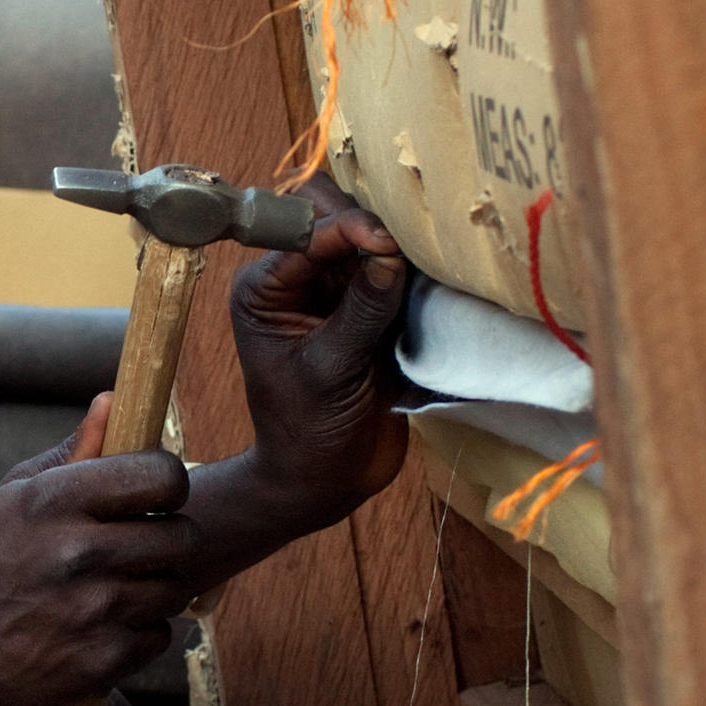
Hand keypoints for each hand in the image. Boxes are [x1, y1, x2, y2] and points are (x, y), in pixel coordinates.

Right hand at [0, 438, 197, 705]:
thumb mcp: (16, 495)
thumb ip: (73, 450)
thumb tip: (115, 399)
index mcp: (56, 500)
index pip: (163, 476)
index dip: (168, 486)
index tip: (153, 499)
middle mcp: (77, 552)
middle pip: (183, 536)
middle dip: (168, 540)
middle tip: (141, 546)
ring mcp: (93, 609)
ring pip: (176, 587)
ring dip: (155, 587)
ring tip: (117, 586)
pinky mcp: (104, 659)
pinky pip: (160, 634)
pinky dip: (140, 632)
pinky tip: (104, 625)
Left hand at [233, 178, 408, 529]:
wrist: (326, 479)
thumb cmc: (310, 430)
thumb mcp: (331, 370)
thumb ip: (361, 310)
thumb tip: (391, 253)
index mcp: (266, 288)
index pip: (305, 234)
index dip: (347, 229)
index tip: (387, 243)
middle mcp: (298, 280)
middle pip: (338, 226)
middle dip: (375, 228)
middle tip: (415, 241)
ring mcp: (337, 294)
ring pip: (372, 246)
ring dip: (400, 249)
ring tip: (432, 254)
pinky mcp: (372, 312)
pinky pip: (396, 276)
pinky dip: (416, 274)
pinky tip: (438, 274)